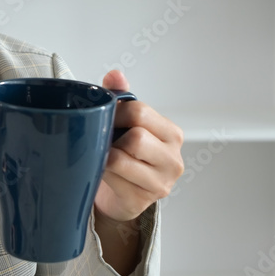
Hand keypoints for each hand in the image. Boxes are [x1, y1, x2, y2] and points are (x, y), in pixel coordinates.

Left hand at [93, 69, 184, 224]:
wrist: (119, 196)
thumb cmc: (124, 156)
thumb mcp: (125, 124)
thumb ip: (122, 97)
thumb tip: (115, 75)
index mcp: (171, 134)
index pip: (140, 111)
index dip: (115, 112)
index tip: (105, 117)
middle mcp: (172, 159)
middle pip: (135, 137)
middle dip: (111, 136)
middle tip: (102, 139)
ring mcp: (160, 183)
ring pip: (121, 159)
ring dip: (105, 155)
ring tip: (102, 155)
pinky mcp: (142, 200)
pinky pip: (113, 179)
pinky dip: (102, 172)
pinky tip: (101, 171)